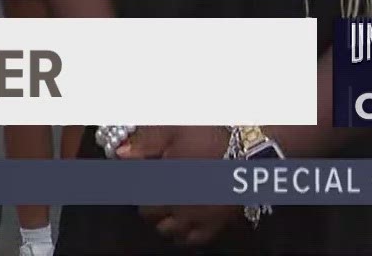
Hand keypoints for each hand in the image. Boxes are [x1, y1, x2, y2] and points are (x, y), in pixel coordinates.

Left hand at [121, 126, 240, 247]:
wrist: (251, 152)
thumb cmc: (211, 137)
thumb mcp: (175, 130)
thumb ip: (146, 143)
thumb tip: (121, 154)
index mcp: (162, 182)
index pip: (135, 192)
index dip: (132, 184)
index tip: (136, 177)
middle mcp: (176, 205)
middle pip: (148, 214)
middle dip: (146, 202)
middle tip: (152, 190)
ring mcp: (195, 219)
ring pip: (168, 231)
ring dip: (162, 220)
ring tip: (166, 206)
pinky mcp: (214, 226)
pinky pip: (192, 240)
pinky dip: (183, 235)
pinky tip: (183, 223)